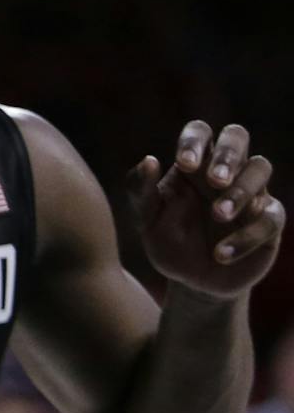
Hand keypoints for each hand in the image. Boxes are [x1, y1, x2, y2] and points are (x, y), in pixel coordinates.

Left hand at [127, 122, 282, 298]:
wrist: (192, 281)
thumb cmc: (170, 242)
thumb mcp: (147, 220)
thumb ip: (141, 192)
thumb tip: (149, 160)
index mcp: (194, 165)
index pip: (200, 132)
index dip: (194, 141)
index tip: (183, 164)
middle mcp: (226, 170)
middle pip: (237, 136)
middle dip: (228, 155)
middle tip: (214, 181)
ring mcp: (252, 192)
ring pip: (260, 168)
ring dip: (240, 191)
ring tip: (218, 215)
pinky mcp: (269, 221)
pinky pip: (270, 217)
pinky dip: (246, 235)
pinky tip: (221, 254)